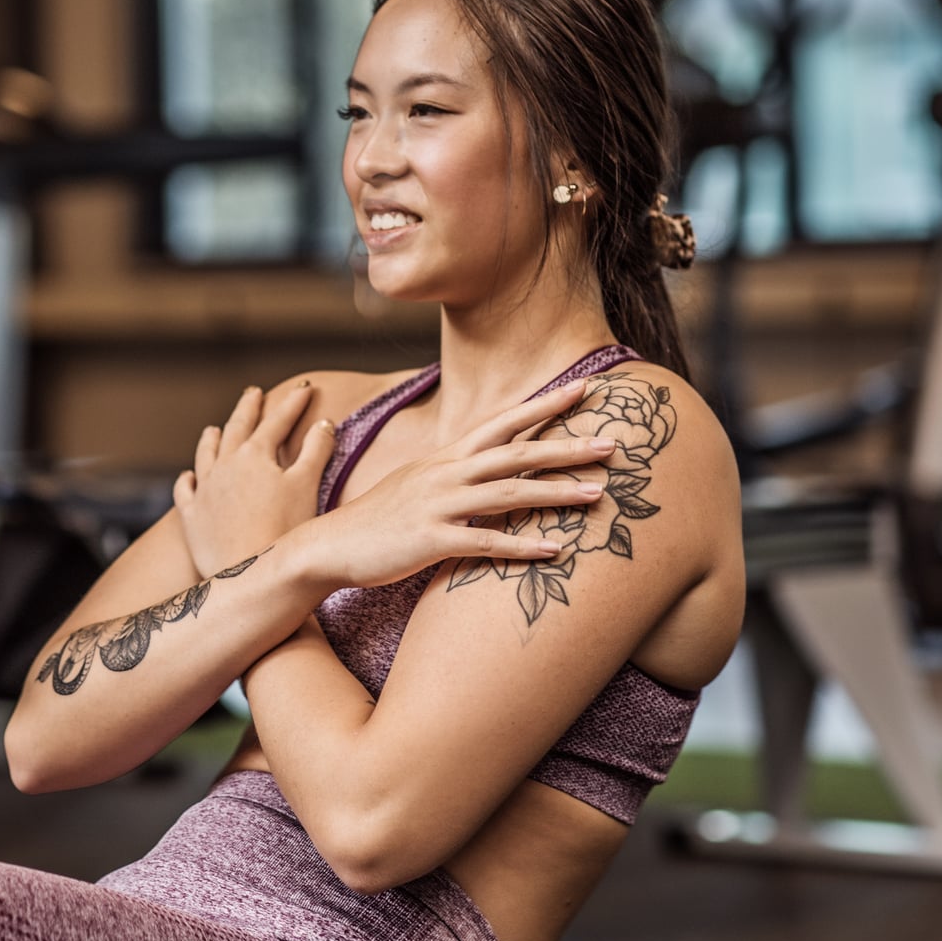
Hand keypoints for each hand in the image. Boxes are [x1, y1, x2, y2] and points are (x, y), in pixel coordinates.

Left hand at [174, 380, 336, 575]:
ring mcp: (204, 491)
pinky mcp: (192, 518)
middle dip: (248, 408)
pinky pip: (185, 491)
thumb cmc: (286, 531)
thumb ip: (316, 450)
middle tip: (254, 393)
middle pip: (236, 428)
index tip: (304, 388)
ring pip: (205, 455)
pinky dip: (187, 480)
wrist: (251, 573)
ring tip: (214, 428)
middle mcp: (224, 466)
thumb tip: (324, 422)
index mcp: (255, 454)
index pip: (277, 421)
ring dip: (211, 438)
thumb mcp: (307, 486)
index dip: (293, 404)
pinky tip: (188, 476)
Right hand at [284, 378, 616, 591]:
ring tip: (599, 495)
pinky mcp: (430, 539)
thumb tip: (489, 468)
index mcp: (444, 457)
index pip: (502, 422)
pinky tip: (555, 551)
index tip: (586, 389)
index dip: (544, 405)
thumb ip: (455, 474)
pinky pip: (484, 541)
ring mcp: (437, 505)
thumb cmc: (378, 520)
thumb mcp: (417, 484)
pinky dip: (522, 545)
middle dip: (567, 446)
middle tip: (614, 444)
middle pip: (515, 452)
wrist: (328, 546)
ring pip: (507, 491)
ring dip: (557, 492)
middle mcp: (444, 473)